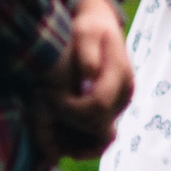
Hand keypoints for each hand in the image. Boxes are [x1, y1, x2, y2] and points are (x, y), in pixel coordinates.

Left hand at [42, 0, 132, 156]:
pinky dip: (83, 142)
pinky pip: (103, 136)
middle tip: (45, 115)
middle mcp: (125, 92)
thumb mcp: (85, 33)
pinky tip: (60, 135)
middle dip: (69, 127)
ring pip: (104, 137)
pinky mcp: (115, 109)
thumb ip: (87, 53)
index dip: (70, 110)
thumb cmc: (89, 29)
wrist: (101, 28)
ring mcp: (122, 103)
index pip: (97, 106)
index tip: (48, 99)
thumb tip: (89, 76)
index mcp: (120, 74)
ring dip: (77, 140)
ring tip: (50, 131)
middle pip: (100, 126)